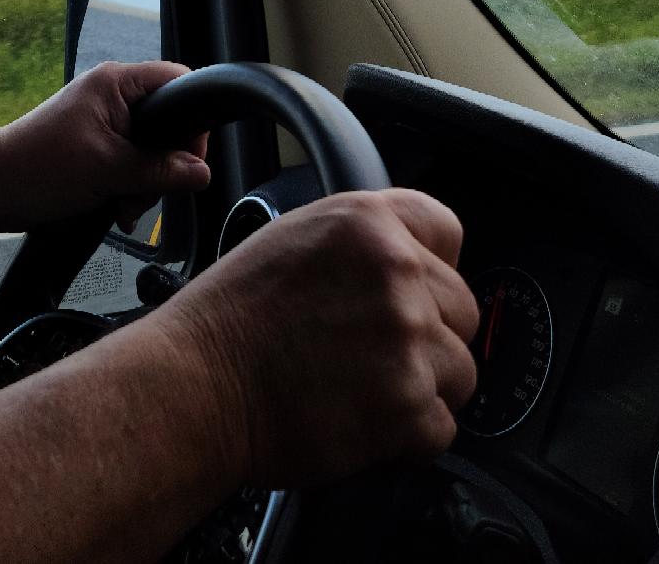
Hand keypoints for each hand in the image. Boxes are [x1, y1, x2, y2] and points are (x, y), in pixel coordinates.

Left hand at [0, 61, 210, 231]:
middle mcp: (114, 97)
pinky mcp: (99, 147)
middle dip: (164, 165)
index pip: (177, 81)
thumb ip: (159, 171)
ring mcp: (106, 122)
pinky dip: (131, 188)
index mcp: (116, 84)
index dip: (192, 119)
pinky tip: (118, 209)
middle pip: (168, 124)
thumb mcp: (106, 171)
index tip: (191, 158)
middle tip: (146, 191)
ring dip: (145, 184)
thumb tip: (202, 173)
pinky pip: (133, 164)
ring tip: (123, 206)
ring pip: (153, 151)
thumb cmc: (38, 169)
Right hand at [152, 188, 478, 488]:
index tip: (414, 292)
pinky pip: (442, 427)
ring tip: (361, 389)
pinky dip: (408, 437)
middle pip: (462, 309)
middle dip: (427, 337)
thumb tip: (411, 260)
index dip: (431, 268)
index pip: (448, 231)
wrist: (196, 387)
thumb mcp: (296, 238)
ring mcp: (406, 338)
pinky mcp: (407, 404)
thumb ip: (363, 240)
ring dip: (422, 388)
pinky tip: (360, 419)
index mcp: (368, 222)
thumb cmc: (229, 319)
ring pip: (460, 371)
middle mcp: (396, 272)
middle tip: (370, 353)